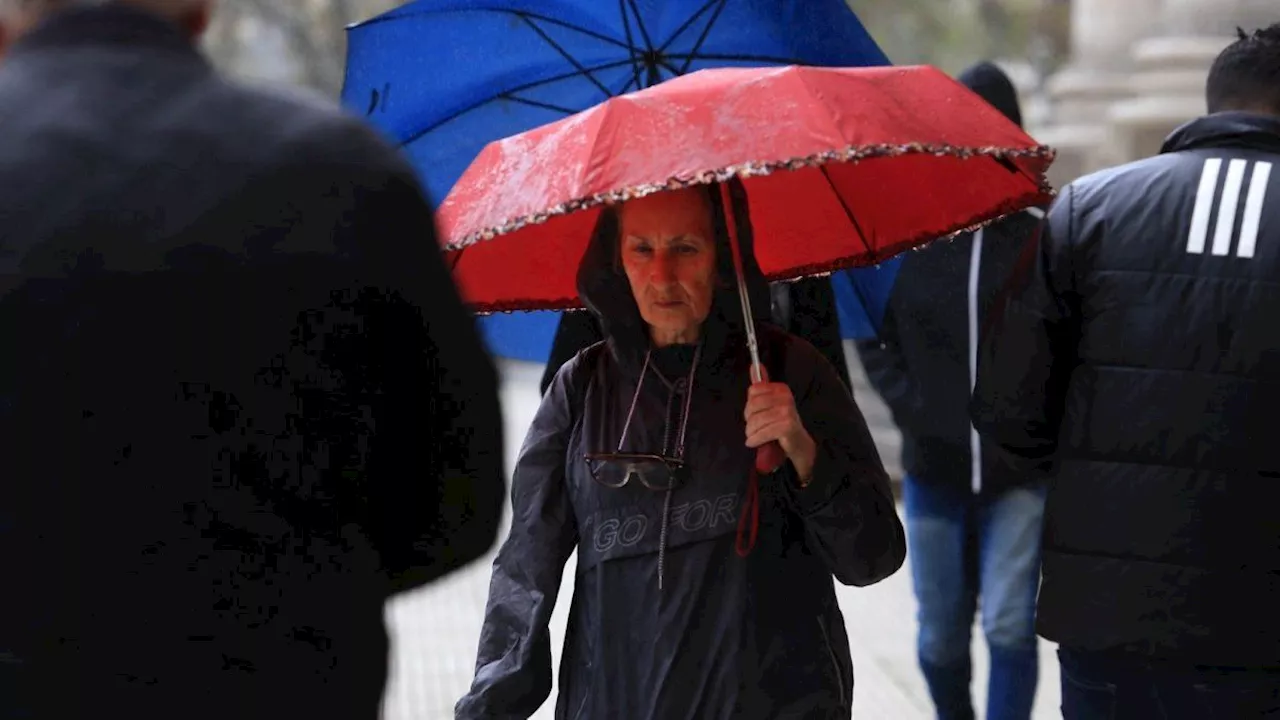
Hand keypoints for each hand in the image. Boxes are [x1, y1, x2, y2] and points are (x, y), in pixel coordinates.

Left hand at [744, 366, 816, 481]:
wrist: (799, 446)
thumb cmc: (783, 425)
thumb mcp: (772, 404)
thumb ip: (762, 386)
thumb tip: (754, 365)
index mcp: (781, 389)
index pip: (753, 391)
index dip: (749, 406)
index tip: (754, 414)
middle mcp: (786, 397)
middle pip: (752, 405)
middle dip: (749, 420)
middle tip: (753, 428)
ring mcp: (787, 411)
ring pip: (756, 420)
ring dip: (751, 432)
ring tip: (754, 436)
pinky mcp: (787, 426)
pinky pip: (762, 432)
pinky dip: (756, 439)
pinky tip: (754, 442)